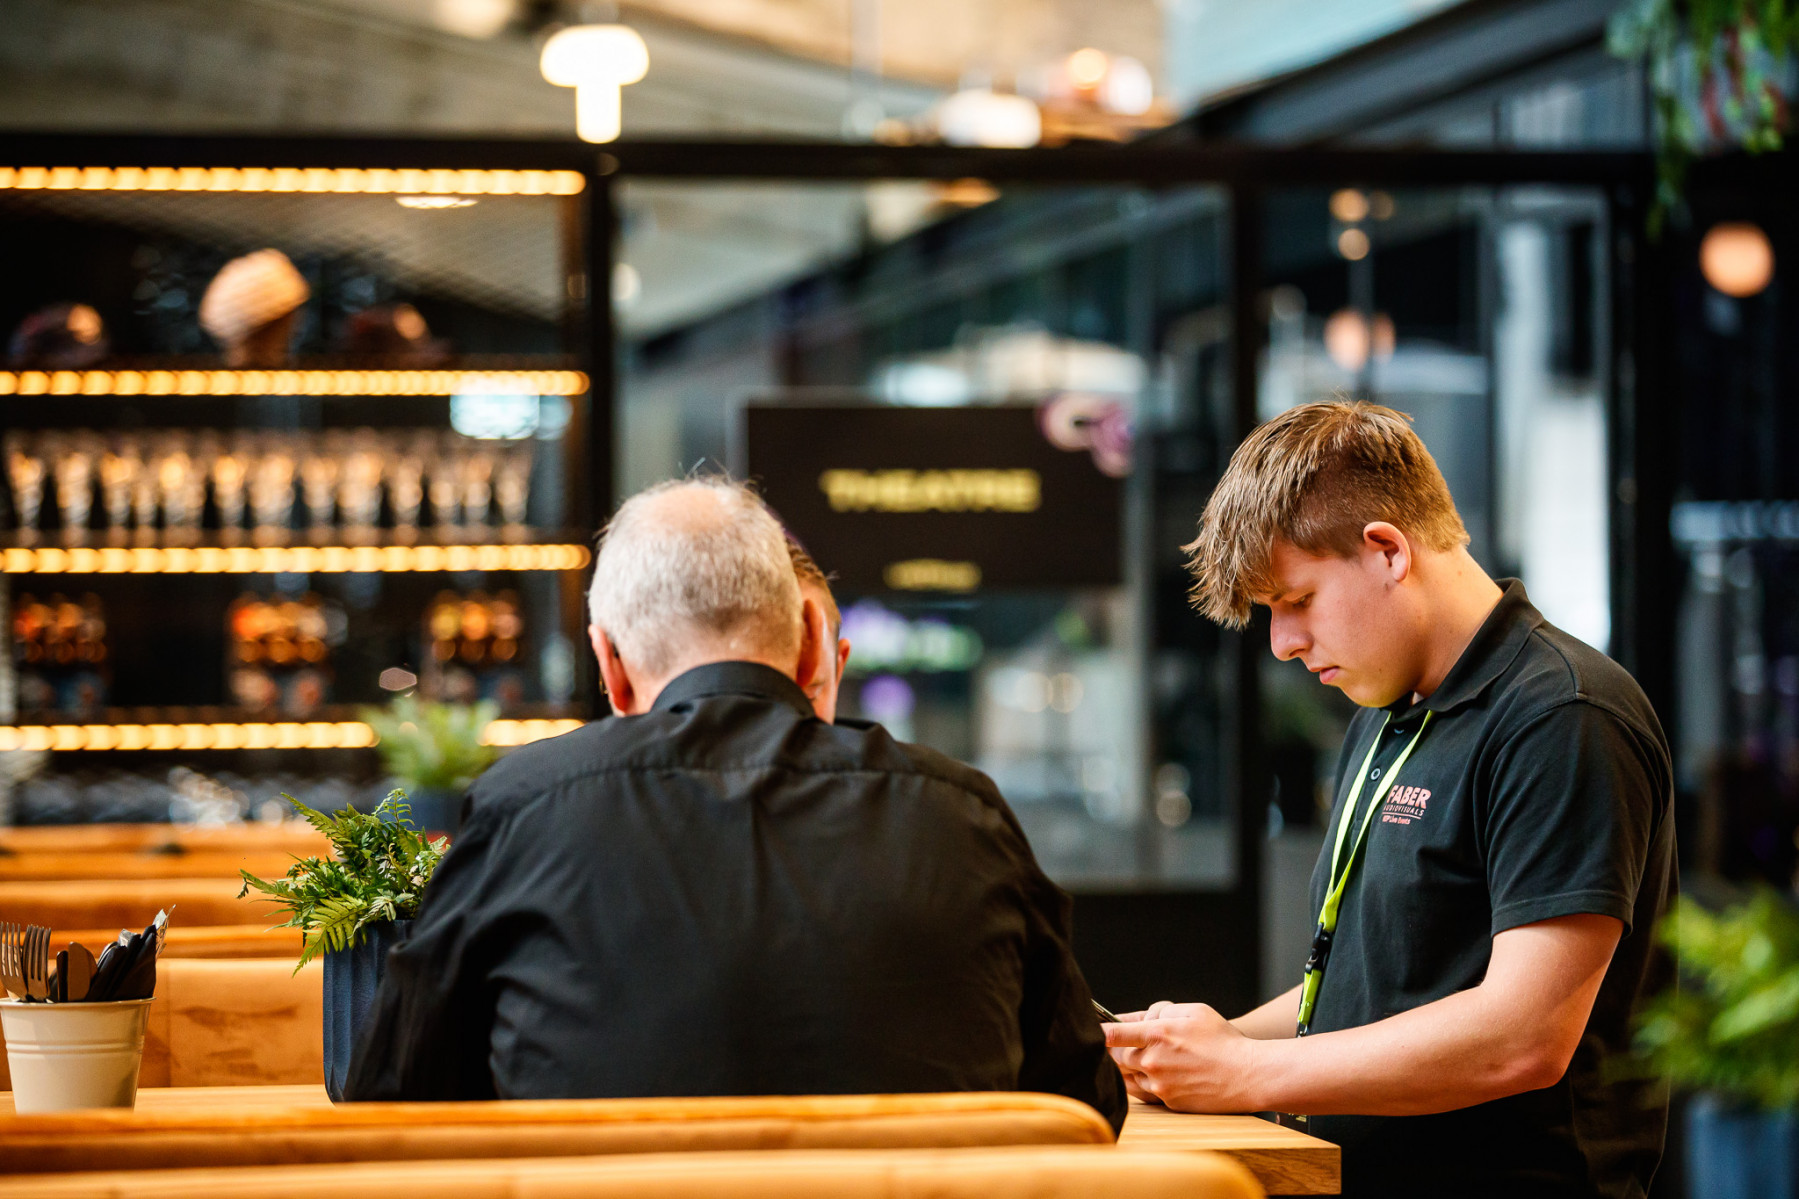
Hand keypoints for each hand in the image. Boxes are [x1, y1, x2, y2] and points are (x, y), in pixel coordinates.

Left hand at [1102, 1002, 1259, 1112]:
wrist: (1248, 1075)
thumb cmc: (1223, 1040)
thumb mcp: (1194, 1011)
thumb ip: (1162, 1011)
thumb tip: (1139, 1019)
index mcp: (1158, 1035)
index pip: (1112, 1034)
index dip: (1096, 1031)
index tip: (1090, 1029)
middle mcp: (1153, 1062)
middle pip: (1115, 1058)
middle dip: (1116, 1049)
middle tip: (1122, 1043)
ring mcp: (1160, 1085)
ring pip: (1126, 1077)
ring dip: (1127, 1068)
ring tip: (1141, 1058)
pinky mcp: (1168, 1102)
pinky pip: (1142, 1093)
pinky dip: (1140, 1083)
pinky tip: (1151, 1074)